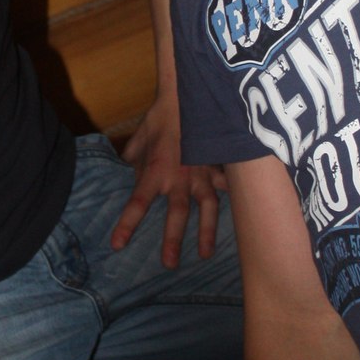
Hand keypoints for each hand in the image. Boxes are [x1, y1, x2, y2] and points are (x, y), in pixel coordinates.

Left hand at [110, 91, 226, 265]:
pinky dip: (232, 202)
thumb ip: (133, 157)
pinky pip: (226, 188)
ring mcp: (202, 174)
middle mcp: (179, 178)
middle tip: (168, 264)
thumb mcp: (140, 137)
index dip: (127, 225)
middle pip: (176, 215)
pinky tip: (242, 218)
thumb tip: (128, 166)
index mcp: (155, 171)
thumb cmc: (160, 116)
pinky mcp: (218, 167)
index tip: (117, 245)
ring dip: (206, 233)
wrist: (187, 94)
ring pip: (207, 210)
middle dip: (172, 241)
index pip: (137, 204)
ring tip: (204, 254)